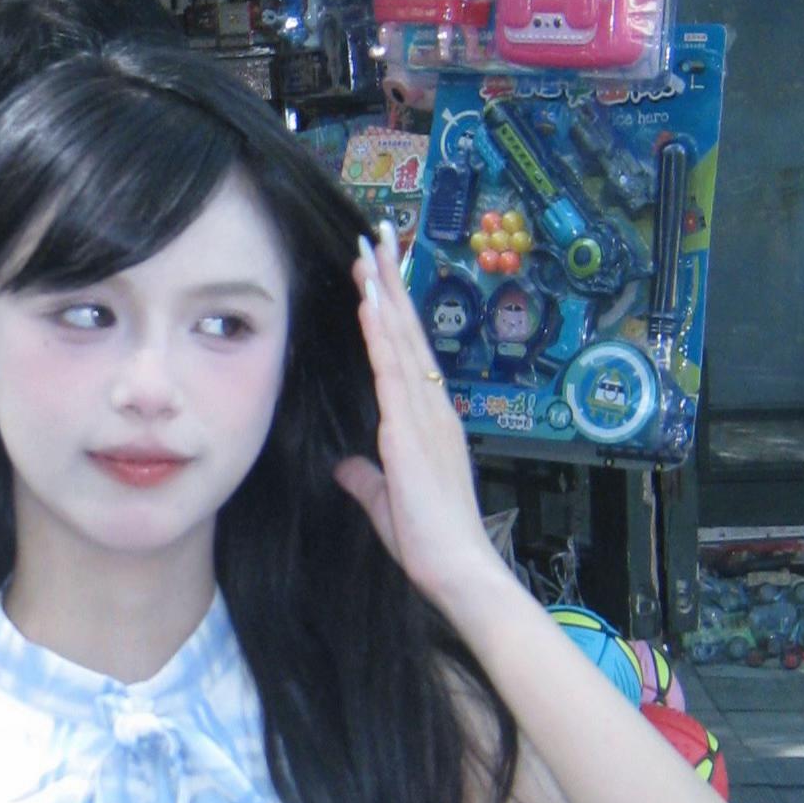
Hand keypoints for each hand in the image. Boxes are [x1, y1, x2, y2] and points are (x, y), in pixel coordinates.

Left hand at [334, 223, 501, 612]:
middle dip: (391, 281)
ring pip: (401, 339)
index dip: (393, 309)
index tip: (379, 272)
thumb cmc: (429, 542)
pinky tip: (369, 303)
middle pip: (408, 330)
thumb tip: (347, 467)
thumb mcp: (386, 502)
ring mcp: (424, 414)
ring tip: (371, 249)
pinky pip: (393, 371)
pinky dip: (381, 334)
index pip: (408, 351)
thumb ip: (367, 479)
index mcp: (428, 420)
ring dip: (384, 292)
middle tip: (378, 235)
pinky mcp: (410, 430)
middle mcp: (431, 407)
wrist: (457, 567)